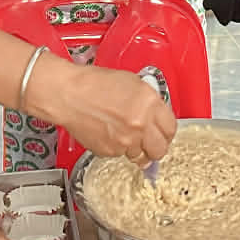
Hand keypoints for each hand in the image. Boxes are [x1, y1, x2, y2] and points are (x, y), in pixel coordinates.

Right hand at [25, 57, 177, 163]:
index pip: (171, 129)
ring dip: (135, 148)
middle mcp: (140, 125)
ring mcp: (125, 141)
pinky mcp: (109, 151)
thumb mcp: (132, 83)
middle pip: (160, 150)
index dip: (167, 132)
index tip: (163, 133)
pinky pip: (120, 155)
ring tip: (122, 133)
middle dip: (156, 147)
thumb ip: (149, 102)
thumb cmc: (94, 84)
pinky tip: (108, 133)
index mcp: (149, 104)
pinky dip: (116, 148)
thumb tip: (156, 117)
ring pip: (140, 156)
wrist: (68, 95)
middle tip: (150, 142)